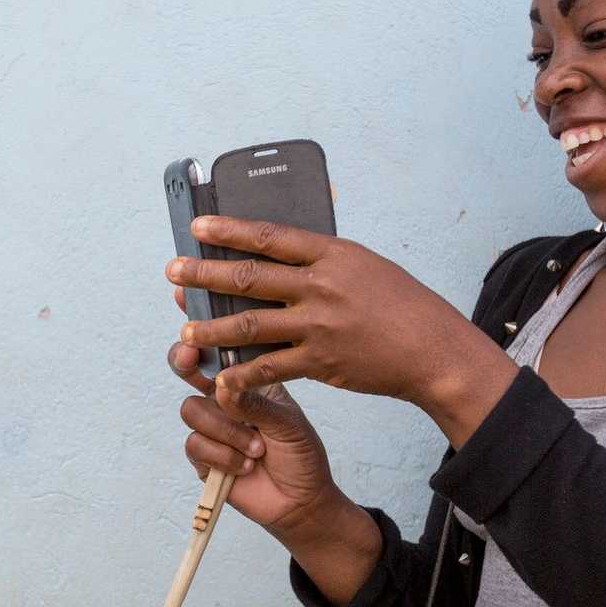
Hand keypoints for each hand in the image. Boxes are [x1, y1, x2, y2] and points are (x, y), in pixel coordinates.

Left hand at [166, 215, 494, 402]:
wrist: (432, 349)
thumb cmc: (401, 305)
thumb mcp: (365, 266)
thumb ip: (323, 260)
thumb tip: (280, 252)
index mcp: (332, 254)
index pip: (270, 235)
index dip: (229, 230)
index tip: (197, 226)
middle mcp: (321, 286)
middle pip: (250, 277)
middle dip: (205, 274)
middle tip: (173, 272)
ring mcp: (319, 325)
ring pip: (250, 324)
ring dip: (212, 329)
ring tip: (185, 331)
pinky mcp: (321, 362)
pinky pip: (270, 368)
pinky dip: (242, 375)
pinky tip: (221, 379)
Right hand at [167, 287, 343, 533]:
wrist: (304, 501)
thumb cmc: (302, 453)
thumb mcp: (287, 419)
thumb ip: (255, 400)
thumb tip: (221, 385)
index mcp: (247, 377)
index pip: (220, 342)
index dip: (200, 319)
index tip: (184, 294)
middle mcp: (224, 396)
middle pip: (187, 367)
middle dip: (186, 360)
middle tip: (191, 358)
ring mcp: (211, 425)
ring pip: (192, 409)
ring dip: (227, 430)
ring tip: (257, 446)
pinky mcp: (203, 457)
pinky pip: (195, 444)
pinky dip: (224, 455)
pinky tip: (248, 464)